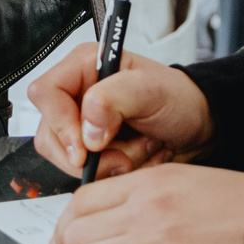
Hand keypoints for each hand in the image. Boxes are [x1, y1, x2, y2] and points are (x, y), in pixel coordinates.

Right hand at [27, 43, 213, 179]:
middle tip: (124, 156)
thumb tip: (87, 125)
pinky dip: (112, 175)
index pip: (46, 93)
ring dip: (106, 166)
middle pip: (50, 135)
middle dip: (89, 155)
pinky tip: (136, 160)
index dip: (61, 123)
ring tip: (138, 152)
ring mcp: (81, 127)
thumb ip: (115, 98)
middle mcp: (76, 96)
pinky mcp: (90, 153)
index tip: (86, 148)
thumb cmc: (179, 99)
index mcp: (83, 67)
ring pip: (65, 159)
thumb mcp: (152, 90)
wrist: (198, 128)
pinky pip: (84, 175)